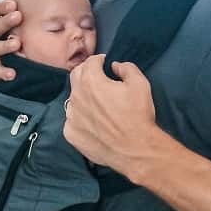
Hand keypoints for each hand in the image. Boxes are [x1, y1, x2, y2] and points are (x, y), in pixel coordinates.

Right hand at [0, 0, 21, 81]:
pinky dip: (3, 72)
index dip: (0, 8)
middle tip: (18, 16)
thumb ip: (16, 14)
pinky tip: (12, 73)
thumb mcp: (7, 26)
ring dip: (4, 45)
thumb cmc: (4, 39)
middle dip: (4, 22)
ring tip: (17, 43)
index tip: (13, 4)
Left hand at [64, 56, 165, 183]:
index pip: (90, 62)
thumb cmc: (138, 116)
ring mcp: (71, 116)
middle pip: (76, 76)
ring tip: (98, 105)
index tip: (104, 63)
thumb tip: (115, 66)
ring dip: (83, 97)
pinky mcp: (70, 133)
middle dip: (87, 73)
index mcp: (91, 81)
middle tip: (99, 78)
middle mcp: (76, 96)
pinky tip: (94, 123)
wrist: (135, 149)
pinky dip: (81, 118)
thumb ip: (126, 68)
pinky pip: (72, 120)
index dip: (99, 60)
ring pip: (74, 100)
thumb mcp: (140, 83)